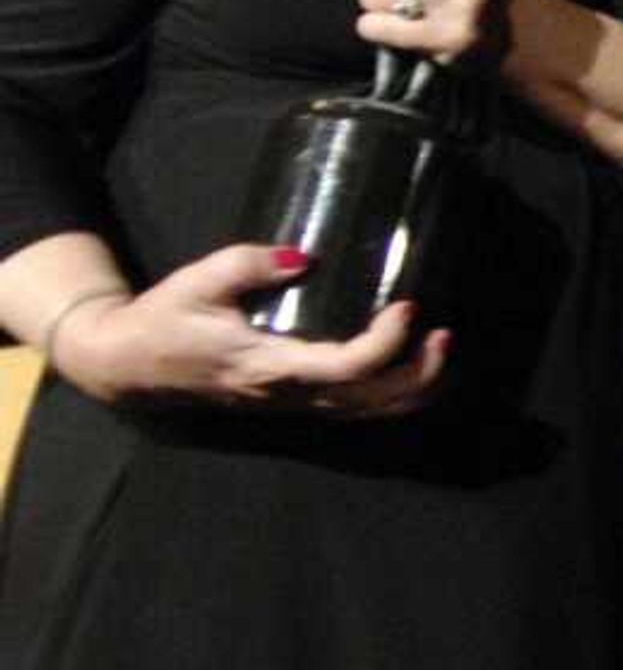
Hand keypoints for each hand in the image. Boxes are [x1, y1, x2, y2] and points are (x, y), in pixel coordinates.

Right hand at [53, 244, 448, 417]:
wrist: (129, 366)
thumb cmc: (163, 320)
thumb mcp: (197, 281)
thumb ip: (247, 264)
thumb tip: (302, 256)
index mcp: (268, 365)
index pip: (345, 368)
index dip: (385, 343)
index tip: (407, 306)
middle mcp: (288, 394)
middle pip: (372, 401)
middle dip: (419, 373)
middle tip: (445, 333)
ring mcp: (292, 404)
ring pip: (367, 412)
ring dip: (414, 388)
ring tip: (442, 349)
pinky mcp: (293, 402)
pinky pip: (354, 410)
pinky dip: (393, 395)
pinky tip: (414, 367)